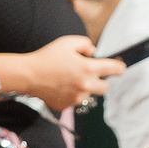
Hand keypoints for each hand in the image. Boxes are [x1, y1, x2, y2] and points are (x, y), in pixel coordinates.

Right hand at [0, 36, 124, 111]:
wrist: (28, 75)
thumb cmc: (47, 57)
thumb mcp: (67, 42)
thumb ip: (85, 44)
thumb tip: (92, 52)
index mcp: (88, 68)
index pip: (114, 69)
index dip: (119, 68)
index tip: (120, 68)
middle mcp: (85, 85)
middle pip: (105, 88)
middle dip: (101, 82)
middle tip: (91, 76)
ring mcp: (75, 98)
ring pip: (88, 96)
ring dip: (84, 89)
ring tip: (69, 81)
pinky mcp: (65, 105)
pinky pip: (74, 101)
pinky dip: (71, 96)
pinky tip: (60, 87)